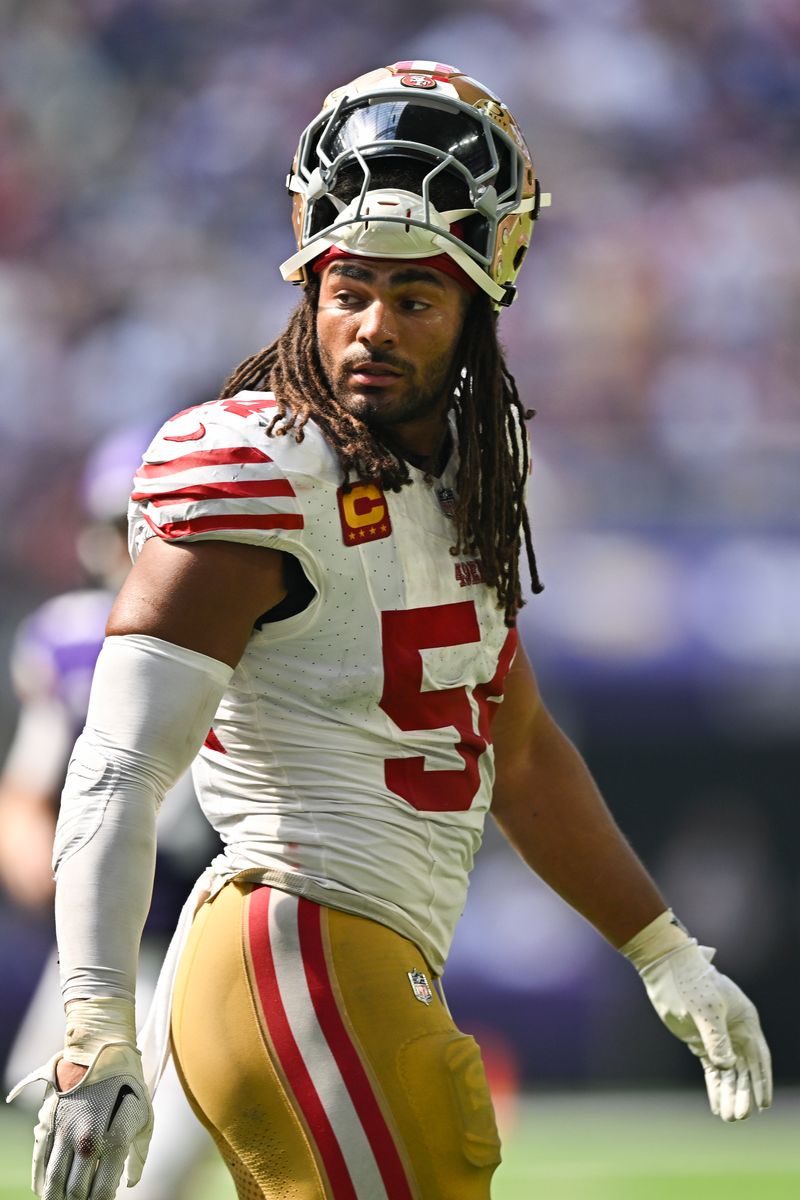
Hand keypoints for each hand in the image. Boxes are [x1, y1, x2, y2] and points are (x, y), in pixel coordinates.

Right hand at [7, 1042, 152, 1198]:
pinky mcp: (50, 1125)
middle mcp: (87, 1142)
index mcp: (114, 1142)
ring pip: (53, 1182)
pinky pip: (40, 1162)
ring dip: (56, 1197)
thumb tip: (129, 1184)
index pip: (101, 1193)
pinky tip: (46, 1190)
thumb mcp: (144, 1117)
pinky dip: (41, 1181)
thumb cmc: (128, 1086)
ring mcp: (65, 1134)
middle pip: (74, 1193)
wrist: (100, 1053)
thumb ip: (137, 1155)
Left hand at [640, 942, 771, 1121]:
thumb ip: (716, 1038)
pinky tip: (716, 1104)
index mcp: (744, 1020)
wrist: (665, 967)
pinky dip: (715, 1085)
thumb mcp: (705, 1009)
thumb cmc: (690, 983)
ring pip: (728, 1072)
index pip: (758, 1057)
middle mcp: (735, 1031)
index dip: (762, 1081)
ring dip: (728, 1093)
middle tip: (739, 1117)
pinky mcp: (700, 1042)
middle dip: (742, 1093)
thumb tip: (727, 1065)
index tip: (763, 1104)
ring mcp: (718, 1037)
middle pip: (743, 1068)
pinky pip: (712, 1068)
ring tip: (728, 1118)